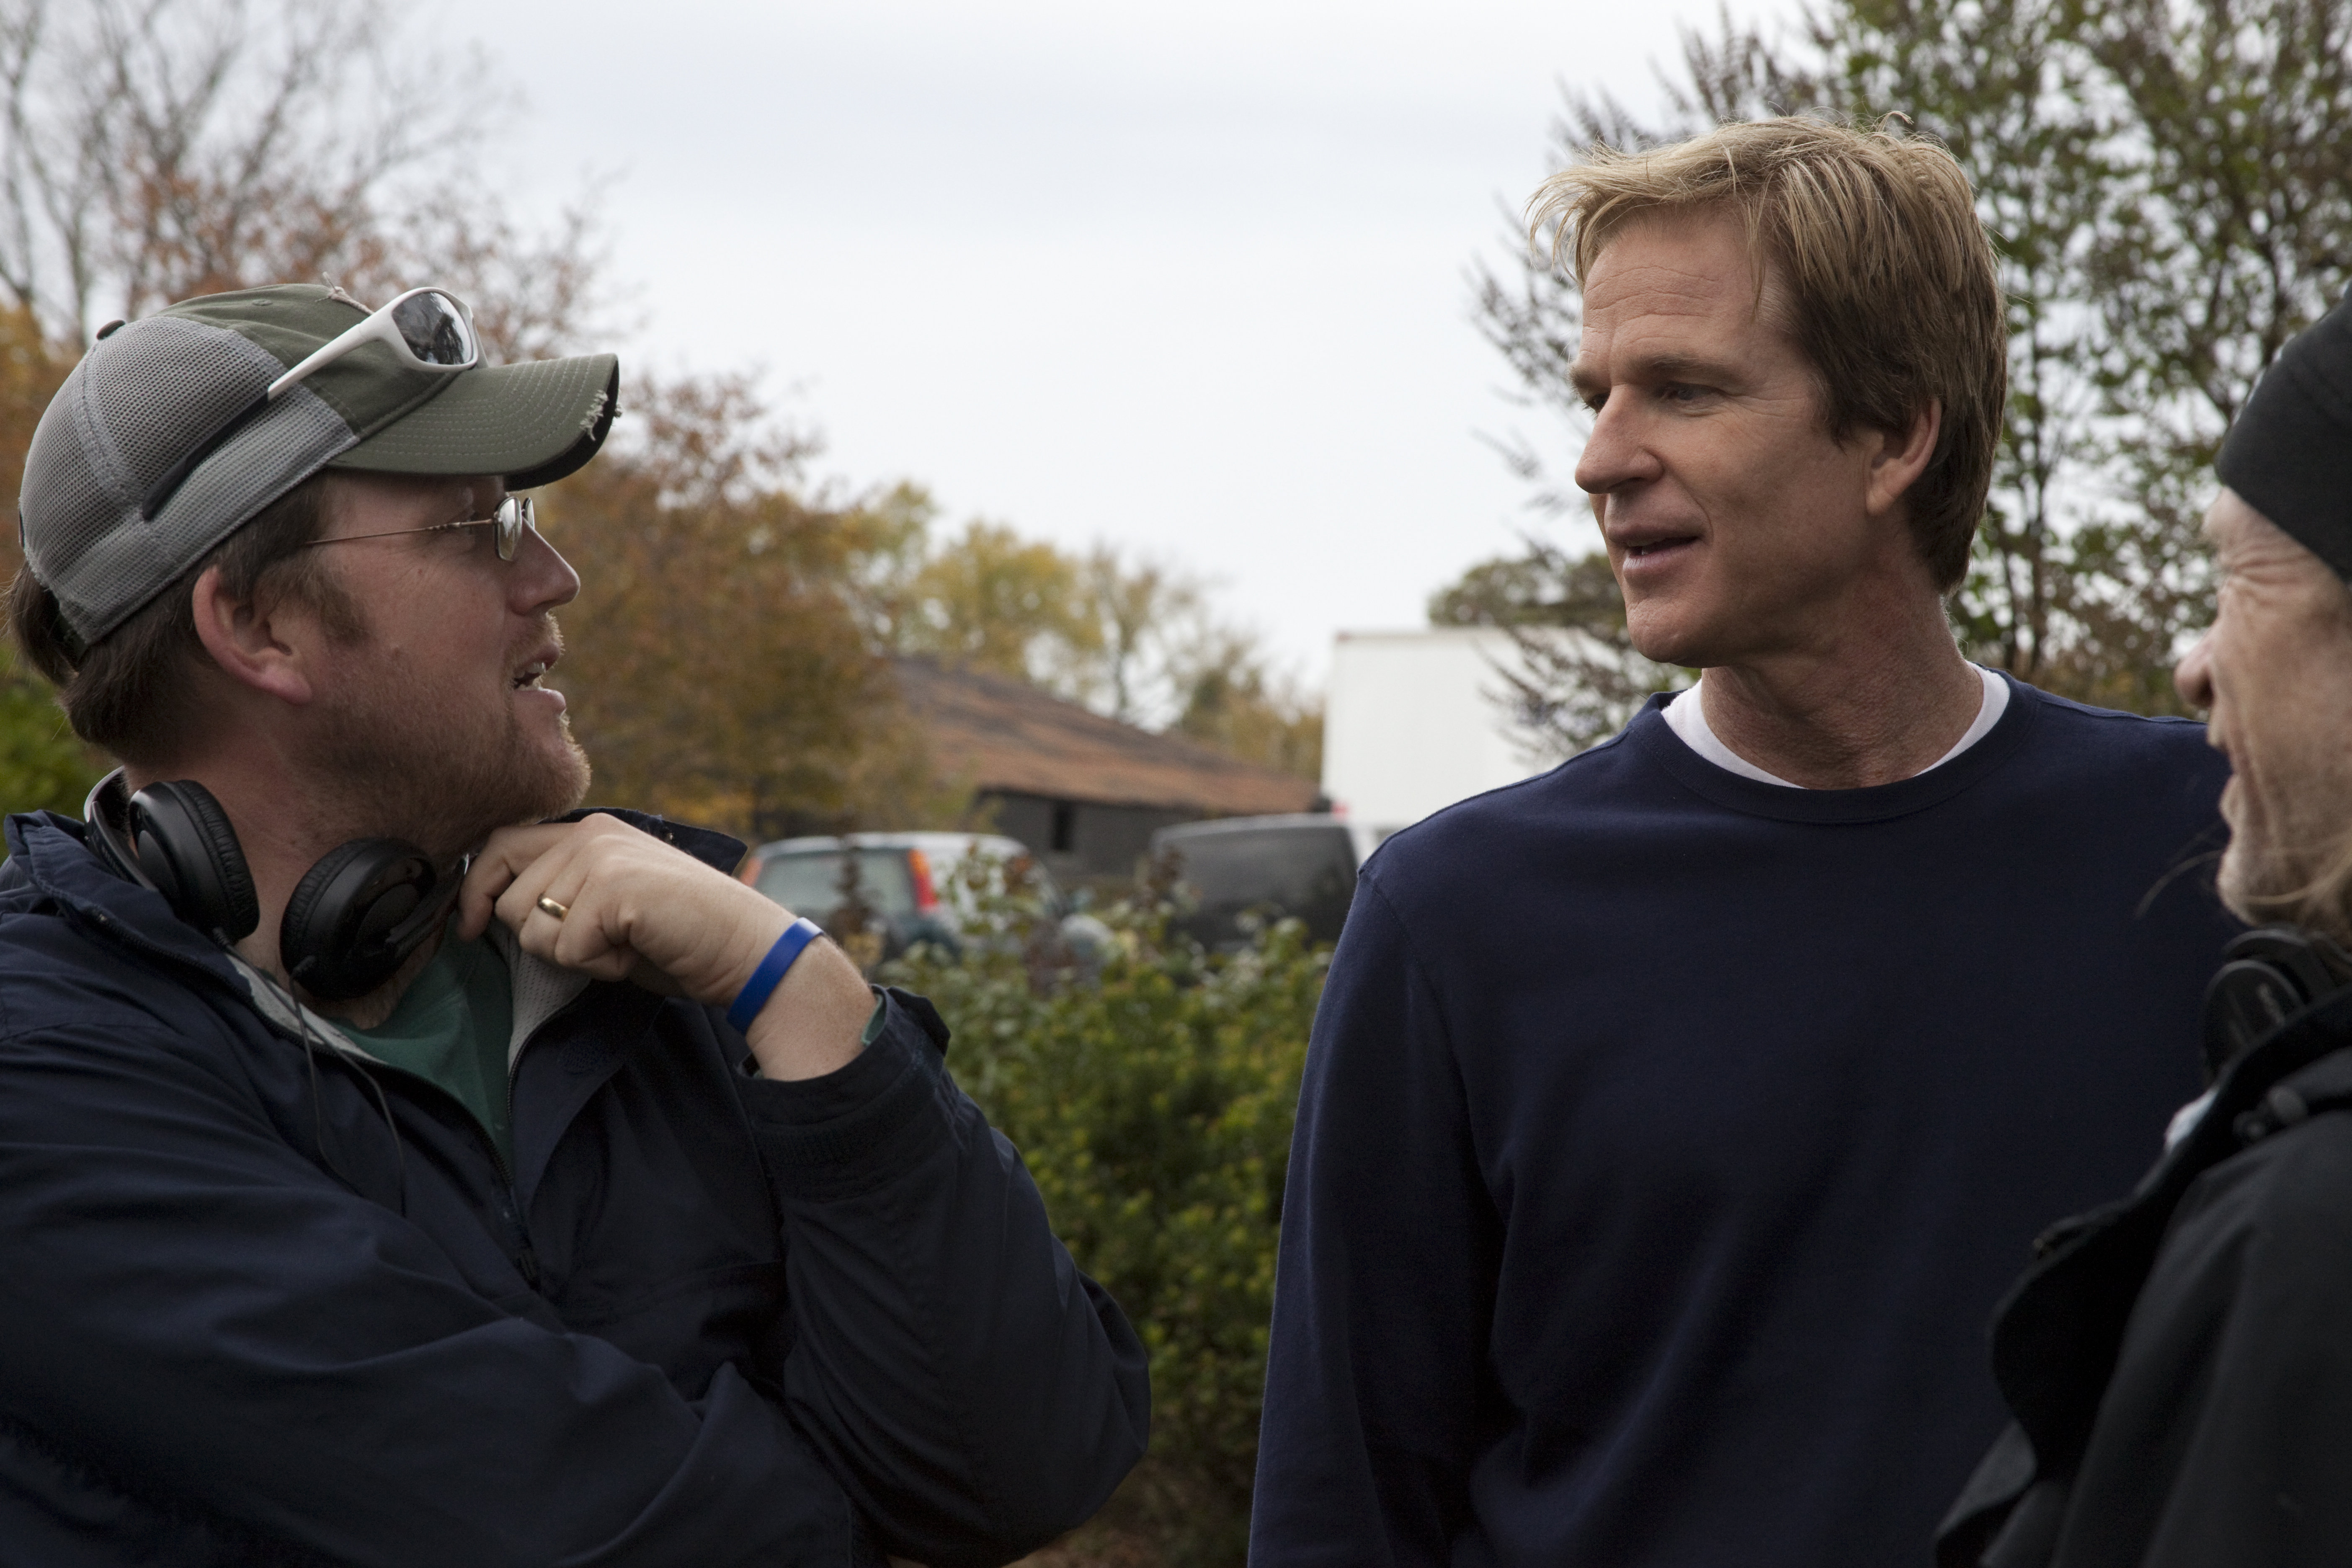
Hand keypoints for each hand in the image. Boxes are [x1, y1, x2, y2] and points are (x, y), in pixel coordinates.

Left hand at [458, 816, 872, 1079]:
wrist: (746, 948)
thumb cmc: (680, 937)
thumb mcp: (609, 904)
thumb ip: (562, 891)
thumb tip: (491, 910)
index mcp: (591, 830)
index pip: (500, 845)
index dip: (476, 890)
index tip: (472, 928)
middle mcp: (592, 833)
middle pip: (511, 896)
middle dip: (542, 937)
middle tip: (600, 944)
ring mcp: (602, 856)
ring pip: (533, 926)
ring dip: (574, 955)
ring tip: (624, 945)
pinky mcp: (614, 887)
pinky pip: (567, 948)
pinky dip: (598, 966)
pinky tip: (636, 952)